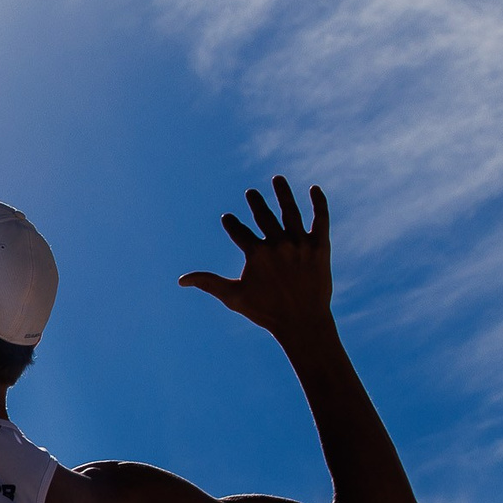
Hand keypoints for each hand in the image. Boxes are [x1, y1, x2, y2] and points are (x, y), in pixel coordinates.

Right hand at [180, 176, 334, 340]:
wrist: (303, 323)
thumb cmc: (266, 311)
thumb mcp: (233, 297)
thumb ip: (208, 283)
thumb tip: (181, 280)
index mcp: (256, 253)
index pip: (238, 230)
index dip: (231, 223)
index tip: (228, 218)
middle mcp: (279, 244)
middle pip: (264, 215)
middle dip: (255, 202)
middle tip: (251, 193)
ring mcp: (301, 243)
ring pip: (290, 211)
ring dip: (283, 193)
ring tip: (278, 179)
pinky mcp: (321, 246)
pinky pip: (321, 219)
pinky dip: (319, 203)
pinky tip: (314, 189)